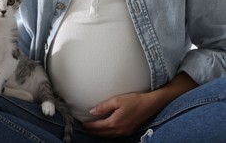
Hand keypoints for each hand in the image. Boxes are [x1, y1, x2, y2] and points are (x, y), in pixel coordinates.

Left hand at [83, 73, 197, 137]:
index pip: (98, 127)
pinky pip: (115, 135)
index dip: (89, 126)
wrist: (151, 104)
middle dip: (93, 131)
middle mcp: (119, 130)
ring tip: (93, 130)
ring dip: (100, 134)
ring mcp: (125, 131)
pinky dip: (108, 134)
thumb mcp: (117, 100)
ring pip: (109, 135)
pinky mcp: (130, 130)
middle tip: (85, 127)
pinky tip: (106, 130)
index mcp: (115, 122)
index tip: (82, 124)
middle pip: (102, 133)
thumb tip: (92, 111)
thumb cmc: (134, 100)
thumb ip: (103, 106)